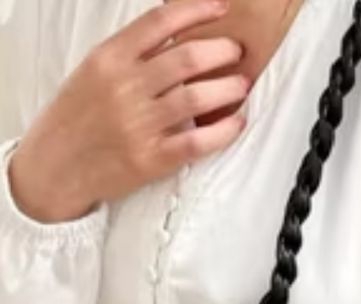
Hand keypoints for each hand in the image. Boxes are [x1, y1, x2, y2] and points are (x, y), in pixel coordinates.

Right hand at [9, 0, 247, 222]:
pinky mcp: (152, 159)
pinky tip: (238, 122)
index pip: (160, 22)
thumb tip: (180, 35)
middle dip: (222, 51)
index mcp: (109, 58)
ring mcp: (139, 124)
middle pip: (187, 59)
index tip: (222, 8)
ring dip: (228, 89)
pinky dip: (224, 131)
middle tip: (238, 53)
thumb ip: (132, 54)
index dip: (197, 11)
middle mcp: (124, 88)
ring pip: (197, 98)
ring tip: (241, 85)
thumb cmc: (79, 117)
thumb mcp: (94, 72)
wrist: (55, 166)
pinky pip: (198, 141)